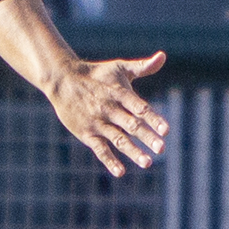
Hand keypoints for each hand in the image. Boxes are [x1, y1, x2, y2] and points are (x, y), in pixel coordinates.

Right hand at [45, 52, 168, 175]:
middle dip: (147, 137)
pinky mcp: (87, 134)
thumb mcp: (119, 67)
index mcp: (120, 93)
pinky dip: (109, 160)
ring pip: (118, 139)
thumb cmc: (96, 75)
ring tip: (148, 163)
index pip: (139, 107)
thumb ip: (143, 67)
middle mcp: (110, 109)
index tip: (166, 130)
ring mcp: (98, 122)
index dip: (153, 118)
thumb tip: (162, 57)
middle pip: (131, 125)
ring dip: (133, 151)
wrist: (62, 80)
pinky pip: (99, 149)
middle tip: (162, 148)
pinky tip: (120, 172)